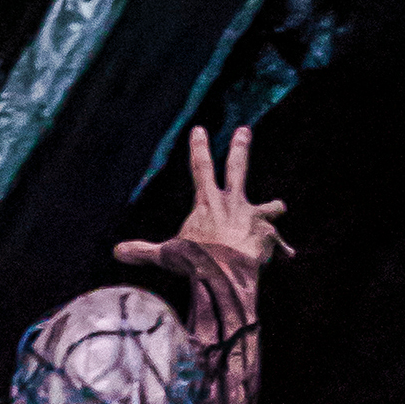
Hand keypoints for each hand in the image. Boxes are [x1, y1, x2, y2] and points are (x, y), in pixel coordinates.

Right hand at [119, 121, 288, 282]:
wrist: (226, 274)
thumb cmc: (196, 262)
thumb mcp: (167, 255)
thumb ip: (144, 251)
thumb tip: (117, 252)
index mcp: (208, 202)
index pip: (200, 167)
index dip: (199, 147)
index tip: (200, 129)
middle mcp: (233, 203)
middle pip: (238, 168)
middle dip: (240, 148)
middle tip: (245, 130)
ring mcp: (253, 217)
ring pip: (267, 206)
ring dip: (272, 207)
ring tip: (279, 206)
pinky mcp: (268, 235)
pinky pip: (278, 242)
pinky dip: (281, 249)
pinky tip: (288, 254)